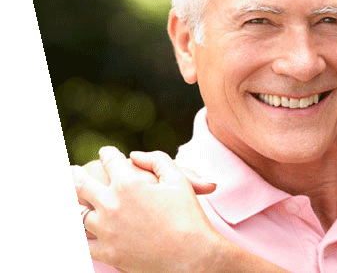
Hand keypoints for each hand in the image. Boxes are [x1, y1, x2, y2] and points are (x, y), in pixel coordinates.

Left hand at [72, 147, 222, 272]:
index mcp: (129, 183)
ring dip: (76, 206)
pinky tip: (79, 231)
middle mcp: (111, 204)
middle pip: (81, 184)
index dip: (107, 153)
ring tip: (72, 201)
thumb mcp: (178, 178)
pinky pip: (84, 243)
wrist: (192, 256)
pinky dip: (81, 236)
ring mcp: (106, 230)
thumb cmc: (188, 215)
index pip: (109, 160)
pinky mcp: (107, 253)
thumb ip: (156, 159)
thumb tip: (134, 155)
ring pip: (78, 215)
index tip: (106, 153)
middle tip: (73, 170)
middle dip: (76, 174)